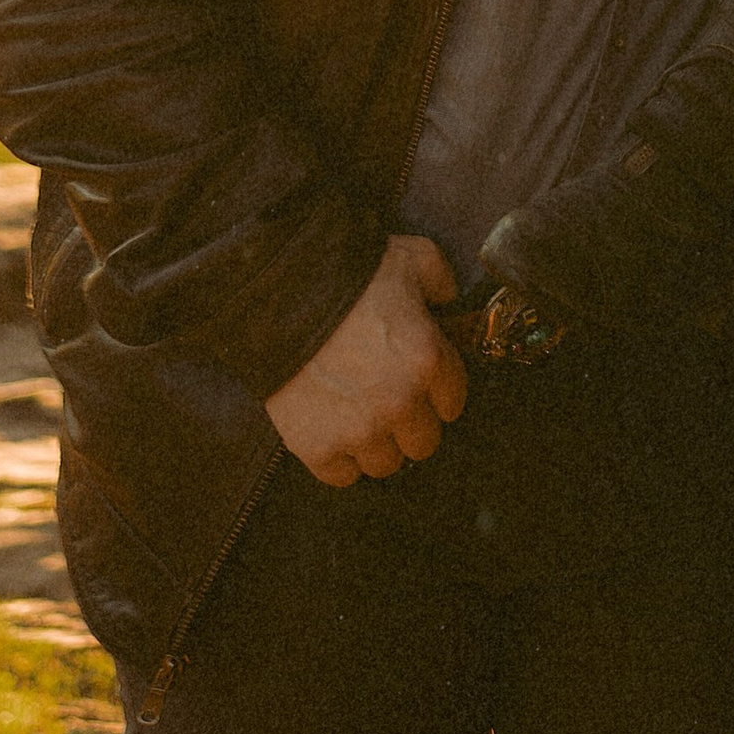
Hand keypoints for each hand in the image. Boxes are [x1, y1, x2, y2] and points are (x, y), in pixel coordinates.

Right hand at [264, 236, 467, 487]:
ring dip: (376, 443)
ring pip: (385, 464)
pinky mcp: (317, 447)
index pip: (453, 402)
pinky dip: (339, 459)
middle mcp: (400, 403)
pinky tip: (333, 431)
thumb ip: (441, 281)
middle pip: (423, 442)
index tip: (422, 382)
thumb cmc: (350, 273)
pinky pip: (342, 476)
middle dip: (411, 422)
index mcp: (429, 361)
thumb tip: (449, 301)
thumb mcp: (413, 258)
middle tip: (390, 400)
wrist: (280, 294)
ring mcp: (359, 431)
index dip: (438, 390)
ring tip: (359, 416)